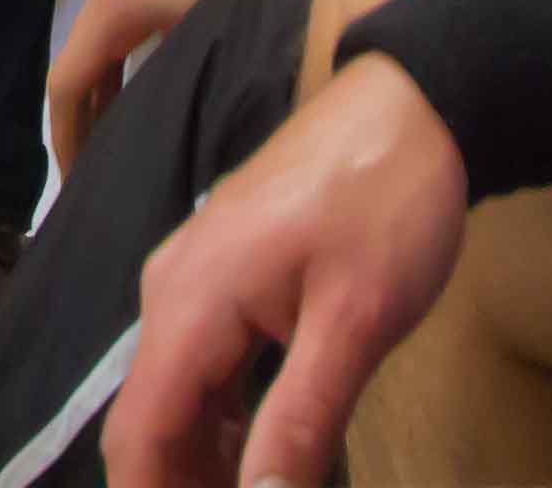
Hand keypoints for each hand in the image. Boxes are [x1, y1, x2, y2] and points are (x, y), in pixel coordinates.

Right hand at [48, 0, 285, 176]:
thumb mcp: (207, 43)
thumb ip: (168, 90)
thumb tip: (152, 145)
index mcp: (114, 3)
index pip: (67, 82)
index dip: (66, 137)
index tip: (76, 182)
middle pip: (72, 68)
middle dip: (76, 125)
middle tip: (91, 177)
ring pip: (92, 54)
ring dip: (95, 101)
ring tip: (110, 152)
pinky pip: (111, 38)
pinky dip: (113, 75)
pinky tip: (132, 107)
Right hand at [100, 55, 468, 487]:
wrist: (414, 101)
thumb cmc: (388, 204)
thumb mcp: (356, 322)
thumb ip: (299, 421)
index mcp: (189, 303)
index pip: (137, 433)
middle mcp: (172, 290)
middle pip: (149, 420)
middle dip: (180, 483)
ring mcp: (196, 276)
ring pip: (177, 395)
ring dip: (204, 461)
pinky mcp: (226, 271)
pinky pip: (203, 363)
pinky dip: (223, 420)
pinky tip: (263, 455)